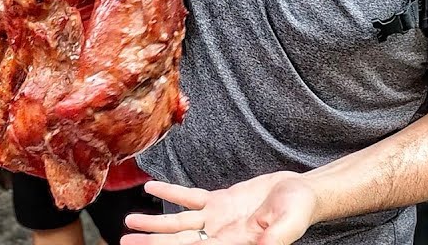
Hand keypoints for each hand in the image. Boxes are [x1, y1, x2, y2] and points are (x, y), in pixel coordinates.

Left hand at [121, 172, 315, 244]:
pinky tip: (151, 188)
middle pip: (178, 242)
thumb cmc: (299, 210)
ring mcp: (217, 219)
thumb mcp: (290, 224)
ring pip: (178, 223)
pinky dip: (170, 193)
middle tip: (125, 244)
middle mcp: (220, 236)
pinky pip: (190, 198)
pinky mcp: (220, 202)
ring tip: (129, 224)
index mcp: (233, 244)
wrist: (303, 193)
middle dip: (151, 243)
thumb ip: (274, 238)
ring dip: (153, 224)